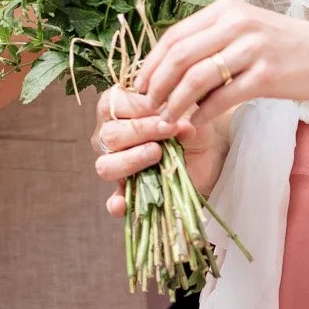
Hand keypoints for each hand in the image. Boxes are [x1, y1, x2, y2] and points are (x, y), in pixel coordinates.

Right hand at [92, 85, 225, 215]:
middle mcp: (110, 136)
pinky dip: (117, 203)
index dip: (136, 106)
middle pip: (109, 135)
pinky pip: (114, 200)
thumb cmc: (187, 123)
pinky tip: (124, 203)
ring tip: (157, 154)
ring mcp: (116, 165)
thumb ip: (184, 118)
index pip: (111, 104)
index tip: (162, 108)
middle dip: (139, 131)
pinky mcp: (128, 191)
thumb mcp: (190, 115)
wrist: (202, 152)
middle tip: (167, 129)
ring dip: (131, 160)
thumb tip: (182, 127)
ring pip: (106, 166)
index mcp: (117, 108)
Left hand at [136, 0, 308, 129]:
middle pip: (179, 55)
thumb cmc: (285, 46)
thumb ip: (212, 41)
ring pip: (196, 78)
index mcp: (226, 9)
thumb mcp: (246, 30)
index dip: (151, 63)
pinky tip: (196, 123)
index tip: (139, 86)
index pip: (174, 35)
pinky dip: (203, 113)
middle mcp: (236, 23)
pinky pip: (222, 97)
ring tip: (165, 120)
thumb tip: (170, 69)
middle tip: (145, 107)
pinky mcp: (265, 75)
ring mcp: (251, 48)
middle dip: (156, 85)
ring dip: (174, 103)